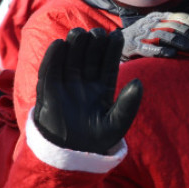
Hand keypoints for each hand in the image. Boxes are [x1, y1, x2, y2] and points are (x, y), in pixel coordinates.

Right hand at [33, 28, 142, 154]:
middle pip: (88, 59)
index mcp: (102, 90)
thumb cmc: (97, 141)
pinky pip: (51, 72)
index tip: (117, 35)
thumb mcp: (117, 123)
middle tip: (97, 31)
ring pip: (71, 61)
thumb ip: (128, 104)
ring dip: (74, 47)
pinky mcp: (49, 92)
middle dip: (93, 44)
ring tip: (80, 33)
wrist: (72, 156)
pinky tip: (59, 45)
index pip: (107, 65)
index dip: (111, 51)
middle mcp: (84, 85)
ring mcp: (66, 87)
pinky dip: (53, 59)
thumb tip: (139, 82)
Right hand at [120, 12, 188, 60]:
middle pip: (174, 26)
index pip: (180, 17)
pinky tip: (172, 54)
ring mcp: (142, 34)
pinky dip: (160, 51)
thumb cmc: (144, 37)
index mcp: (159, 17)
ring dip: (179, 41)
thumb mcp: (159, 27)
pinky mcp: (134, 46)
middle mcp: (151, 23)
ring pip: (163, 36)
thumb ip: (176, 27)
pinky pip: (148, 48)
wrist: (117, 42)